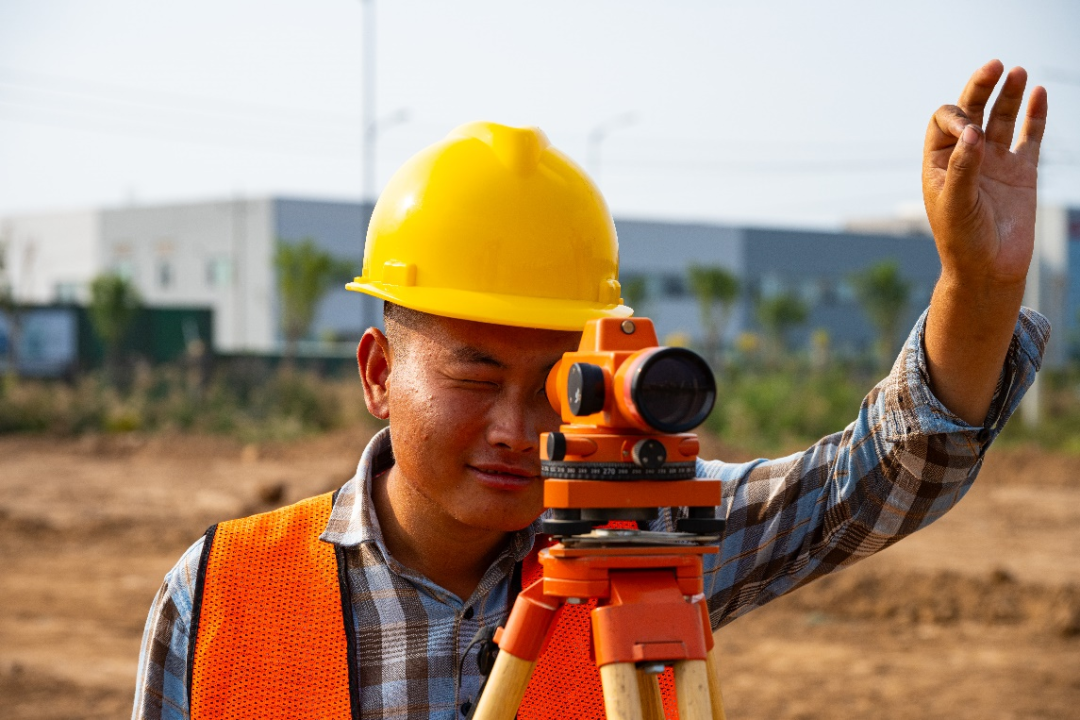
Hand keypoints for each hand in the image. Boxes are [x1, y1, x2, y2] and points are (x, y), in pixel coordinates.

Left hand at [922, 60, 1047, 289]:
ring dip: (1008, 95)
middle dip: (980, 88)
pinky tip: (1038, 94)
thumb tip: (972, 132)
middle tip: (994, 66)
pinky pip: (1029, 136)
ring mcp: (995, 163)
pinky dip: (1034, 115)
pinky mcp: (1022, 172)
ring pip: (1002, 119)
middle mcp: (967, 158)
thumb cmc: (961, 241)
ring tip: (1018, 72)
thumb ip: (962, 168)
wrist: (988, 269)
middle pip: (972, 110)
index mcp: (940, 163)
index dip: (956, 116)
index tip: (969, 130)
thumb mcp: (955, 204)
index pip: (944, 123)